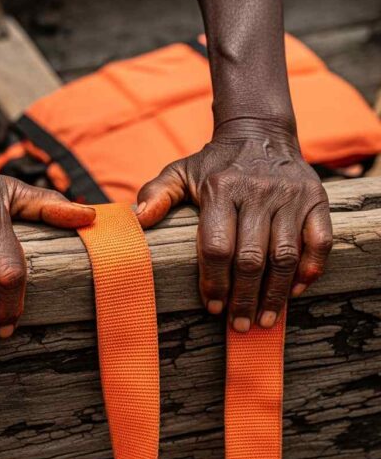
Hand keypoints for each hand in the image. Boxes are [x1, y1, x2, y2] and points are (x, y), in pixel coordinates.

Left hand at [136, 121, 332, 331]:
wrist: (260, 132)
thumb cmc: (215, 164)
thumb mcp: (180, 171)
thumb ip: (157, 194)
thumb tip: (138, 219)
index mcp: (221, 189)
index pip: (217, 247)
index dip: (214, 283)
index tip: (212, 308)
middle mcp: (257, 192)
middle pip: (251, 258)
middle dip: (244, 298)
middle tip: (239, 326)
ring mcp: (290, 195)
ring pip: (285, 256)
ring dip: (276, 294)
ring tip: (265, 320)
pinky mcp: (316, 198)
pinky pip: (320, 241)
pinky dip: (310, 269)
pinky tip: (296, 290)